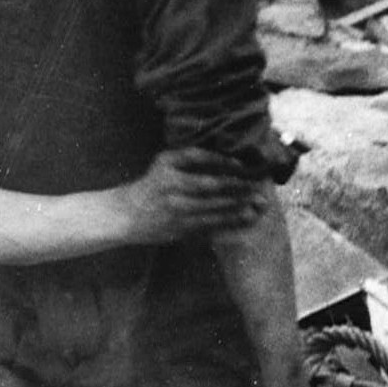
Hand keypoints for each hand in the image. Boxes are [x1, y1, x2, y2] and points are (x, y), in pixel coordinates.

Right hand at [119, 148, 266, 243]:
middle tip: (260, 186)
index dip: (224, 162)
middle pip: (212, 185)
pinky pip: (211, 226)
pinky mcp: (181, 228)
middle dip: (240, 186)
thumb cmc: (153, 185)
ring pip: (215, 207)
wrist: (126, 215)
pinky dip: (231, 223)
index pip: (200, 158)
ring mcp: (176, 209)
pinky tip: (247, 220)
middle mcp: (171, 185)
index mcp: (167, 165)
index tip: (243, 166)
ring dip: (241, 205)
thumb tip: (230, 159)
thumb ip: (191, 158)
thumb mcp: (165, 163)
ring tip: (259, 203)